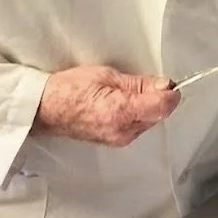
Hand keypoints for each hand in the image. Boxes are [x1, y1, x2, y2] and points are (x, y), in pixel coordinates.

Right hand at [32, 65, 179, 145]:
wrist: (47, 109)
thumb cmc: (70, 89)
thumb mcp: (108, 75)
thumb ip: (140, 83)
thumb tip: (165, 86)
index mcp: (121, 112)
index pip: (163, 107)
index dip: (170, 93)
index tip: (168, 83)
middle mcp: (123, 131)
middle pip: (159, 114)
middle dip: (158, 98)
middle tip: (143, 82)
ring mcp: (119, 139)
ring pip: (150, 121)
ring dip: (147, 106)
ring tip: (126, 92)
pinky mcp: (116, 141)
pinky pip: (138, 126)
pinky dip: (137, 113)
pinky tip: (122, 104)